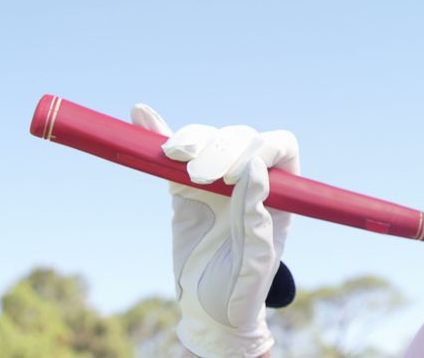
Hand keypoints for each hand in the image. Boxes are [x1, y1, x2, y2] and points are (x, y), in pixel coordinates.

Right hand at [131, 104, 299, 357]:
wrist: (209, 308)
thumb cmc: (243, 287)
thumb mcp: (255, 259)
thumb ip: (256, 215)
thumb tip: (256, 167)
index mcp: (281, 188)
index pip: (280, 146)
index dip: (261, 147)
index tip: (236, 173)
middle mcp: (251, 175)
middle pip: (240, 138)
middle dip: (220, 149)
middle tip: (200, 178)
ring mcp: (215, 176)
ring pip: (207, 140)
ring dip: (191, 139)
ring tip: (173, 153)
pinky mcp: (182, 184)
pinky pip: (172, 155)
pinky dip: (158, 133)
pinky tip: (142, 114)